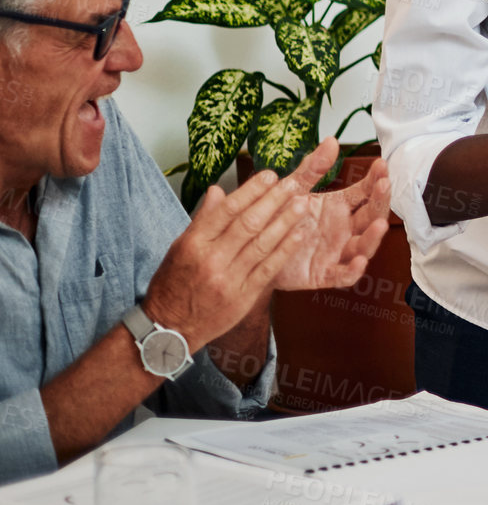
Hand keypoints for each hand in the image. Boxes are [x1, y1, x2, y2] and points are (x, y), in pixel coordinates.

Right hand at [141, 167, 318, 345]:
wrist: (169, 328)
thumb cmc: (173, 284)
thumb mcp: (179, 248)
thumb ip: (202, 219)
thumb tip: (218, 190)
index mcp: (192, 244)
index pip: (226, 211)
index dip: (250, 191)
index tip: (269, 176)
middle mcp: (211, 260)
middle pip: (247, 224)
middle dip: (272, 201)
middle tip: (291, 184)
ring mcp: (228, 279)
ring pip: (261, 244)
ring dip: (285, 222)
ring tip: (302, 204)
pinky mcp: (243, 297)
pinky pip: (269, 268)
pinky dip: (286, 249)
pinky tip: (299, 234)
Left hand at [270, 139, 391, 290]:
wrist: (253, 251)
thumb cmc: (278, 219)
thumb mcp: (294, 190)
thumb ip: (313, 168)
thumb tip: (331, 140)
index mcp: (338, 208)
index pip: (364, 193)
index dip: (376, 180)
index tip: (382, 165)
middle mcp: (342, 230)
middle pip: (370, 217)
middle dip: (381, 202)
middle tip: (384, 185)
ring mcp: (336, 252)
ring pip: (363, 246)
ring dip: (374, 236)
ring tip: (380, 224)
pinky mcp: (323, 274)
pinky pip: (343, 274)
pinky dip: (353, 270)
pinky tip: (359, 261)